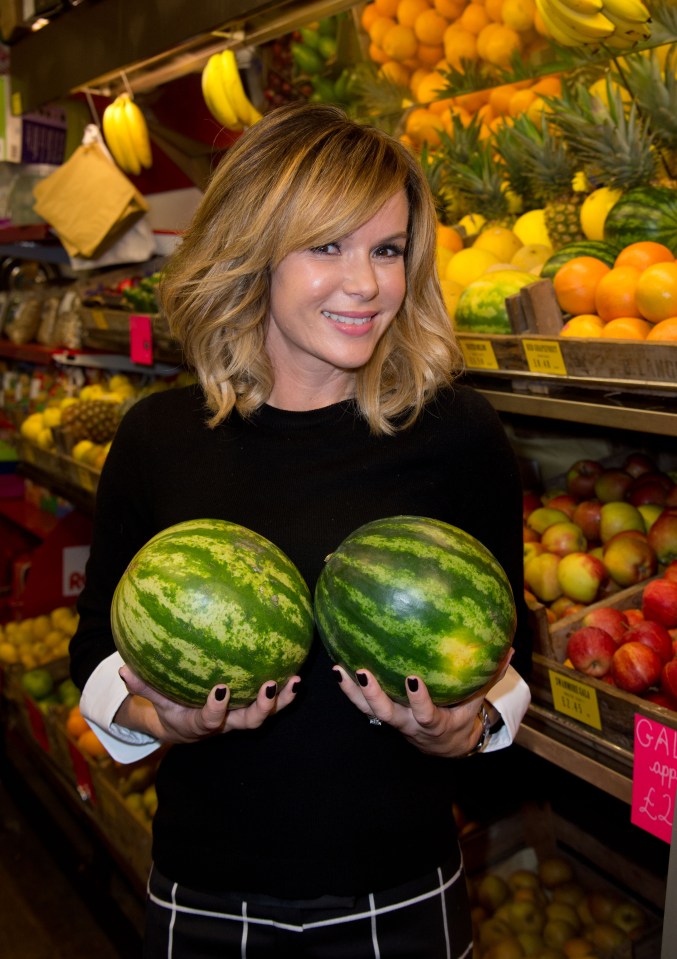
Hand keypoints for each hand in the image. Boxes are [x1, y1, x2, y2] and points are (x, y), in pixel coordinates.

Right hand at [116, 665, 300, 743]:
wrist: (184, 726)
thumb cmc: (170, 708)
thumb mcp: (155, 701)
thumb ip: (143, 687)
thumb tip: (122, 670)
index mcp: (201, 723)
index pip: (211, 720)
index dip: (217, 709)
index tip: (220, 690)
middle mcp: (226, 724)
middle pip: (249, 723)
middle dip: (261, 708)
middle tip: (269, 686)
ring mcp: (241, 718)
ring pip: (266, 715)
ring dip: (282, 701)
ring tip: (294, 681)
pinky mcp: (251, 708)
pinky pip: (272, 702)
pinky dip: (284, 690)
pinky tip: (296, 669)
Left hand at [333, 648, 512, 757]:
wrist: (443, 746)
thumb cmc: (460, 716)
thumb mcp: (476, 702)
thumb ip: (488, 678)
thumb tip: (509, 648)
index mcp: (434, 724)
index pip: (426, 714)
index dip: (418, 700)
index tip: (412, 680)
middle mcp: (409, 724)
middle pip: (387, 714)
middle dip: (374, 695)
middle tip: (362, 672)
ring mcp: (393, 721)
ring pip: (369, 710)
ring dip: (354, 692)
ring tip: (340, 669)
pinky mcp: (382, 714)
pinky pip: (362, 704)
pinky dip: (349, 688)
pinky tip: (338, 666)